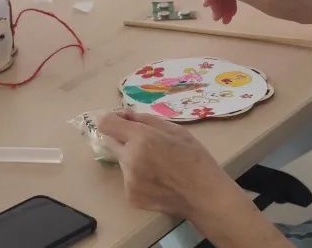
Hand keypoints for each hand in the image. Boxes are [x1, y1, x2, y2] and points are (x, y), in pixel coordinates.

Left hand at [98, 110, 233, 218]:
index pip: (106, 123)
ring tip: (157, 165)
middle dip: (123, 138)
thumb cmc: (195, 159)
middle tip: (144, 143)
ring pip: (121, 161)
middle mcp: (130, 159)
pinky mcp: (131, 197)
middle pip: (109, 141)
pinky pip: (128, 179)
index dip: (113, 119)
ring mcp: (129, 180)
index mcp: (142, 138)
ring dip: (132, 158)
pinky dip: (138, 177)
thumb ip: (147, 119)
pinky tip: (157, 180)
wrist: (205, 196)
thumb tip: (126, 115)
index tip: (125, 121)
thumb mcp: (175, 130)